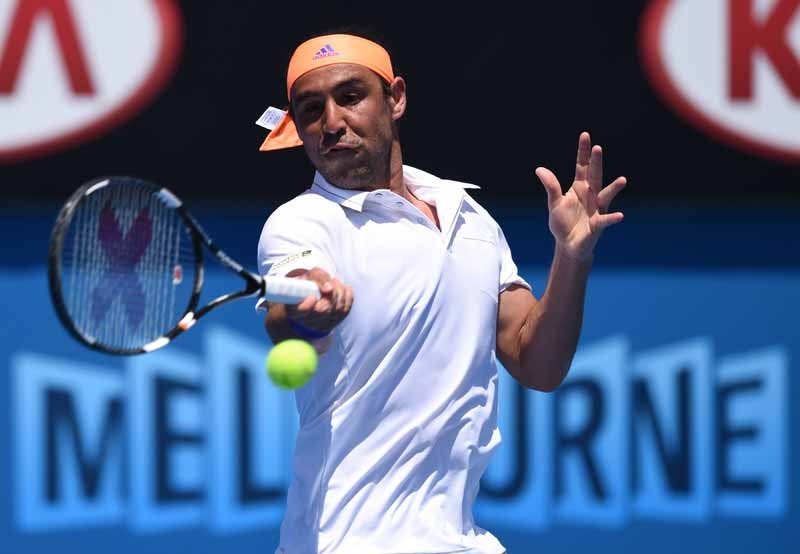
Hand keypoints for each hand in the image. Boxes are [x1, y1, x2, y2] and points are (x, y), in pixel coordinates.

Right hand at [285, 267, 353, 333]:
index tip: (312, 296)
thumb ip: (317, 277)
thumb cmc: (307, 284)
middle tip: (332, 280)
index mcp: (294, 310)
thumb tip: (329, 288)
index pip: (301, 311)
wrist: (311, 294)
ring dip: (340, 292)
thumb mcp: (307, 276)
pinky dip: (348, 297)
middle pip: (323, 310)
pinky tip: (345, 287)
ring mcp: (322, 324)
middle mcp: (307, 320)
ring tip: (336, 281)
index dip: (308, 306)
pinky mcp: (334, 322)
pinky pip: (345, 311)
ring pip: (337, 310)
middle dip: (331, 293)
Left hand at [535, 131, 626, 261]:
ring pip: (606, 196)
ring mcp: (597, 209)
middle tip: (598, 148)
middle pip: (594, 175)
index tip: (585, 135)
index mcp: (579, 187)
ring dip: (614, 188)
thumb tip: (539, 169)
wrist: (568, 245)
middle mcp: (591, 195)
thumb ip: (551, 186)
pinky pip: (606, 220)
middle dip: (596, 162)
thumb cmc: (562, 223)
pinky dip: (612, 218)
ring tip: (622, 180)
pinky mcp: (598, 225)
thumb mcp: (554, 203)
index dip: (583, 152)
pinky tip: (620, 215)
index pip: (582, 166)